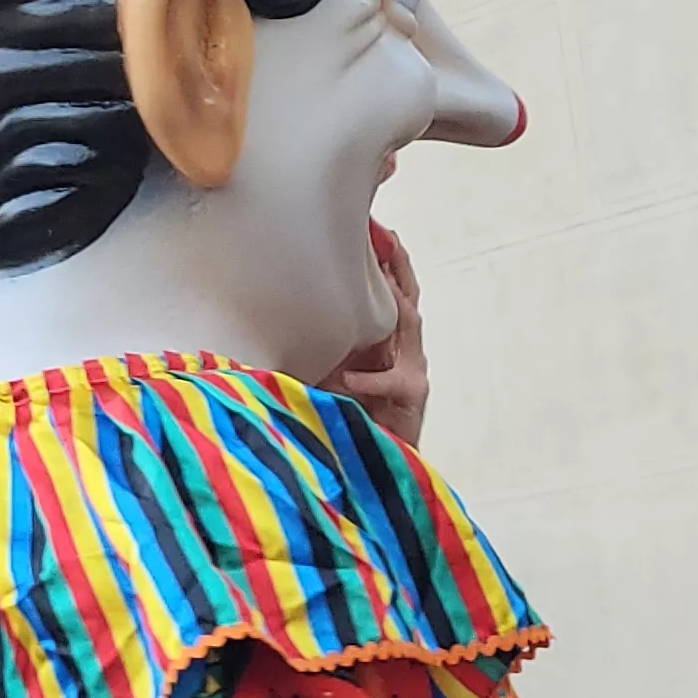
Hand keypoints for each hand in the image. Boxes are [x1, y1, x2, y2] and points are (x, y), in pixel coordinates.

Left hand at [326, 224, 429, 447]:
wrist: (373, 466)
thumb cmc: (349, 420)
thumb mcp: (331, 376)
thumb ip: (322, 349)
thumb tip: (284, 319)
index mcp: (387, 342)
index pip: (390, 293)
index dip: (385, 262)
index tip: (373, 231)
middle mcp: (405, 351)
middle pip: (407, 298)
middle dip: (399, 265)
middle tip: (387, 236)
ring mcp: (413, 371)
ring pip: (410, 327)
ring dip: (397, 303)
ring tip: (384, 277)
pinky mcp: (413, 398)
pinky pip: (394, 382)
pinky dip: (371, 380)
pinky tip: (350, 380)